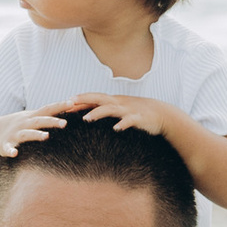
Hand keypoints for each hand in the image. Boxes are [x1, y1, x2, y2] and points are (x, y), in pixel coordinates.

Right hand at [0, 106, 74, 159]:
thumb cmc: (21, 126)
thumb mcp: (34, 118)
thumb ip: (49, 115)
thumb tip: (72, 109)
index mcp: (32, 117)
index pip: (48, 109)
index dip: (60, 106)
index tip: (73, 103)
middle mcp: (24, 124)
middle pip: (40, 121)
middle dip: (52, 121)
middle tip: (65, 123)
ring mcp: (15, 134)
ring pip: (26, 134)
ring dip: (35, 134)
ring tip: (46, 136)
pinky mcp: (5, 146)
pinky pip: (8, 148)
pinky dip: (11, 150)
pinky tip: (14, 153)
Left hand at [53, 89, 167, 139]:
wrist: (162, 114)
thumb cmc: (138, 113)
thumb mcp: (121, 109)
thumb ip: (107, 110)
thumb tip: (88, 113)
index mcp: (114, 101)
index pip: (94, 97)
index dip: (80, 99)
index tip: (65, 102)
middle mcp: (119, 103)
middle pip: (99, 98)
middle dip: (84, 100)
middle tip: (69, 104)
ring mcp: (128, 110)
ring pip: (111, 108)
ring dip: (98, 112)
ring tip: (86, 119)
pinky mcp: (138, 118)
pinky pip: (129, 120)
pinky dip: (122, 124)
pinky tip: (116, 129)